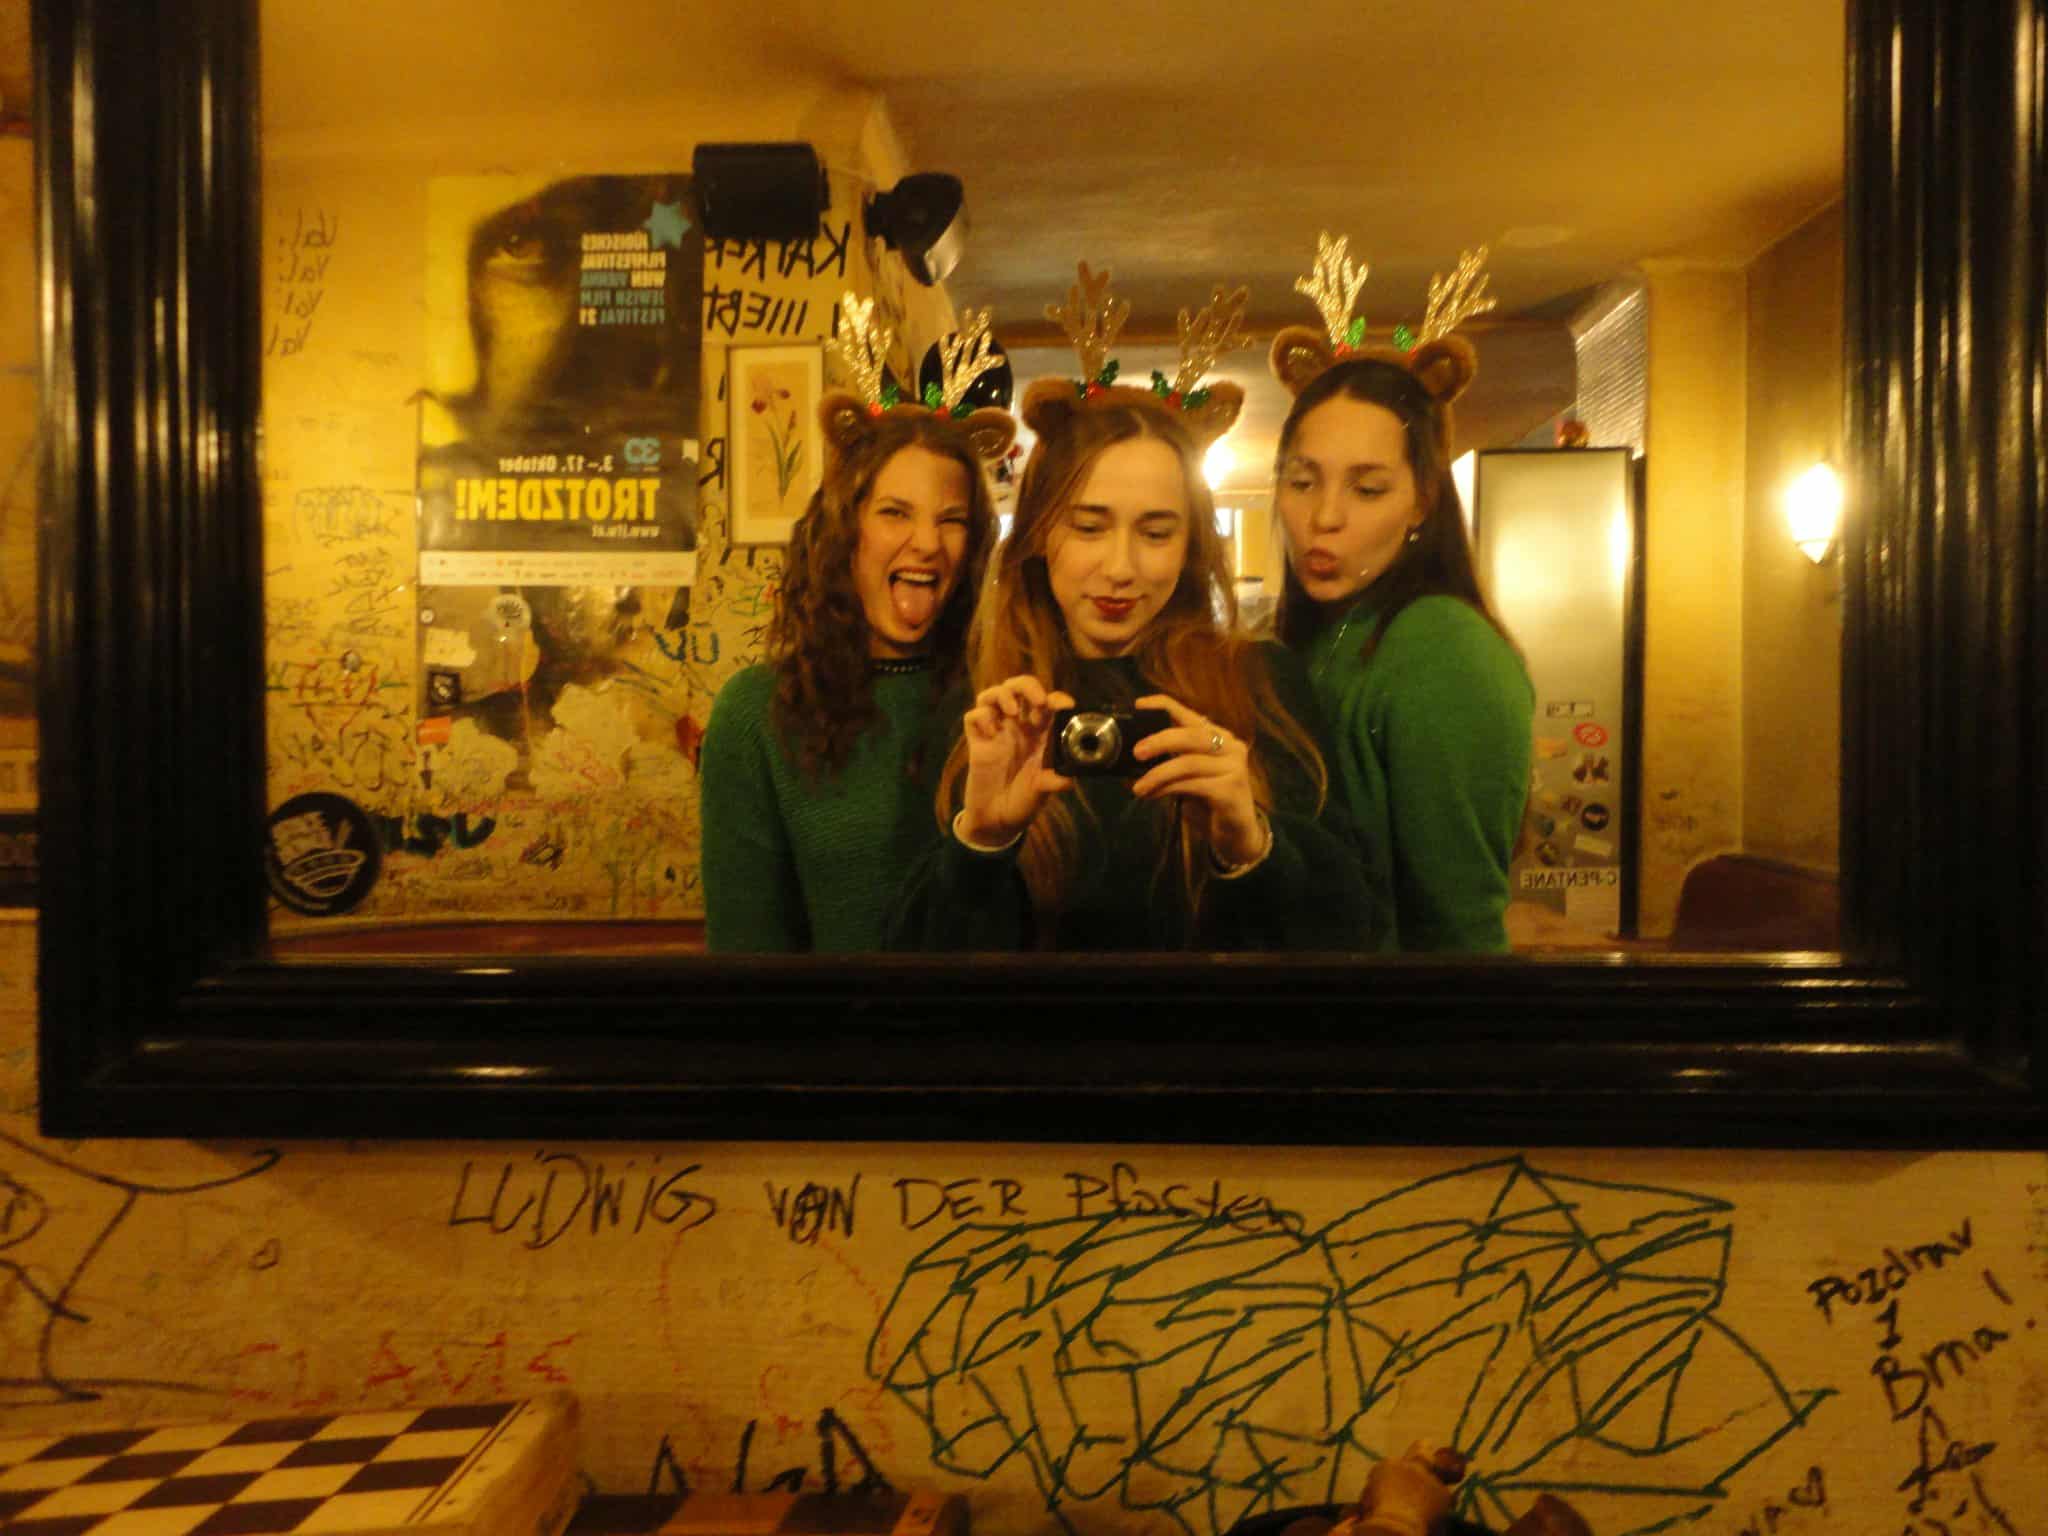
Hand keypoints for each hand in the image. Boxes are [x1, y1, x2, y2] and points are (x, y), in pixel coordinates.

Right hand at [958, 675, 1075, 846]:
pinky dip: (981, 717)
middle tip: (1037, 700)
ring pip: (993, 695)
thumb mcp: (1042, 790)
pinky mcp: (977, 742)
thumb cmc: (1023, 802)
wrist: (996, 821)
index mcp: (1039, 734)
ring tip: (1012, 711)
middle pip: (1019, 689)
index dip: (1055, 698)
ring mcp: (996, 732)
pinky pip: (973, 717)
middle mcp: (1018, 728)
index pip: (1047, 704)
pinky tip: (991, 734)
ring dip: (1003, 694)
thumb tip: (1069, 777)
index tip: (1062, 704)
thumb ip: (1054, 780)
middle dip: (1028, 686)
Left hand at [1129, 693, 1264, 867]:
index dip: (1163, 705)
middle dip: (1159, 741)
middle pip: (1191, 735)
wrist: (1236, 834)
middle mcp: (1231, 746)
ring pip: (1189, 763)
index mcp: (1219, 737)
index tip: (1139, 706)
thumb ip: (1171, 762)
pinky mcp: (1231, 790)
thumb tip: (1135, 755)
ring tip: (1138, 787)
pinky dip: (1168, 789)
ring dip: (1158, 774)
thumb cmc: (1209, 802)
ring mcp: (1234, 767)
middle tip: (1136, 753)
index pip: (1190, 714)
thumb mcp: (1187, 777)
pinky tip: (1153, 795)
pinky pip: (1193, 785)